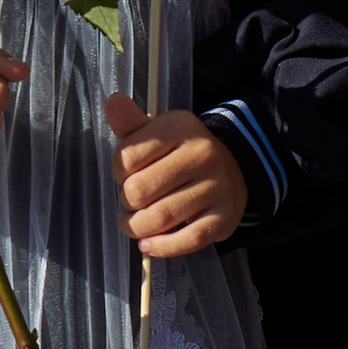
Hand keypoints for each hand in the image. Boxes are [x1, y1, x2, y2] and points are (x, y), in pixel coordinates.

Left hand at [103, 91, 248, 258]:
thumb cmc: (181, 154)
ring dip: (136, 228)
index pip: (127, 156)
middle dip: (127, 202)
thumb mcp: (158, 133)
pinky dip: (161, 247)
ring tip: (133, 224)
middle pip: (139, 191)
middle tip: (132, 201)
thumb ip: (131, 124)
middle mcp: (201, 155)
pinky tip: (148, 244)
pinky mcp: (223, 218)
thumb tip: (113, 101)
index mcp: (181, 128)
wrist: (234, 169)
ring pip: (159, 218)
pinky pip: (186, 240)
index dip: (118, 171)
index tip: (126, 174)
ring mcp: (215, 187)